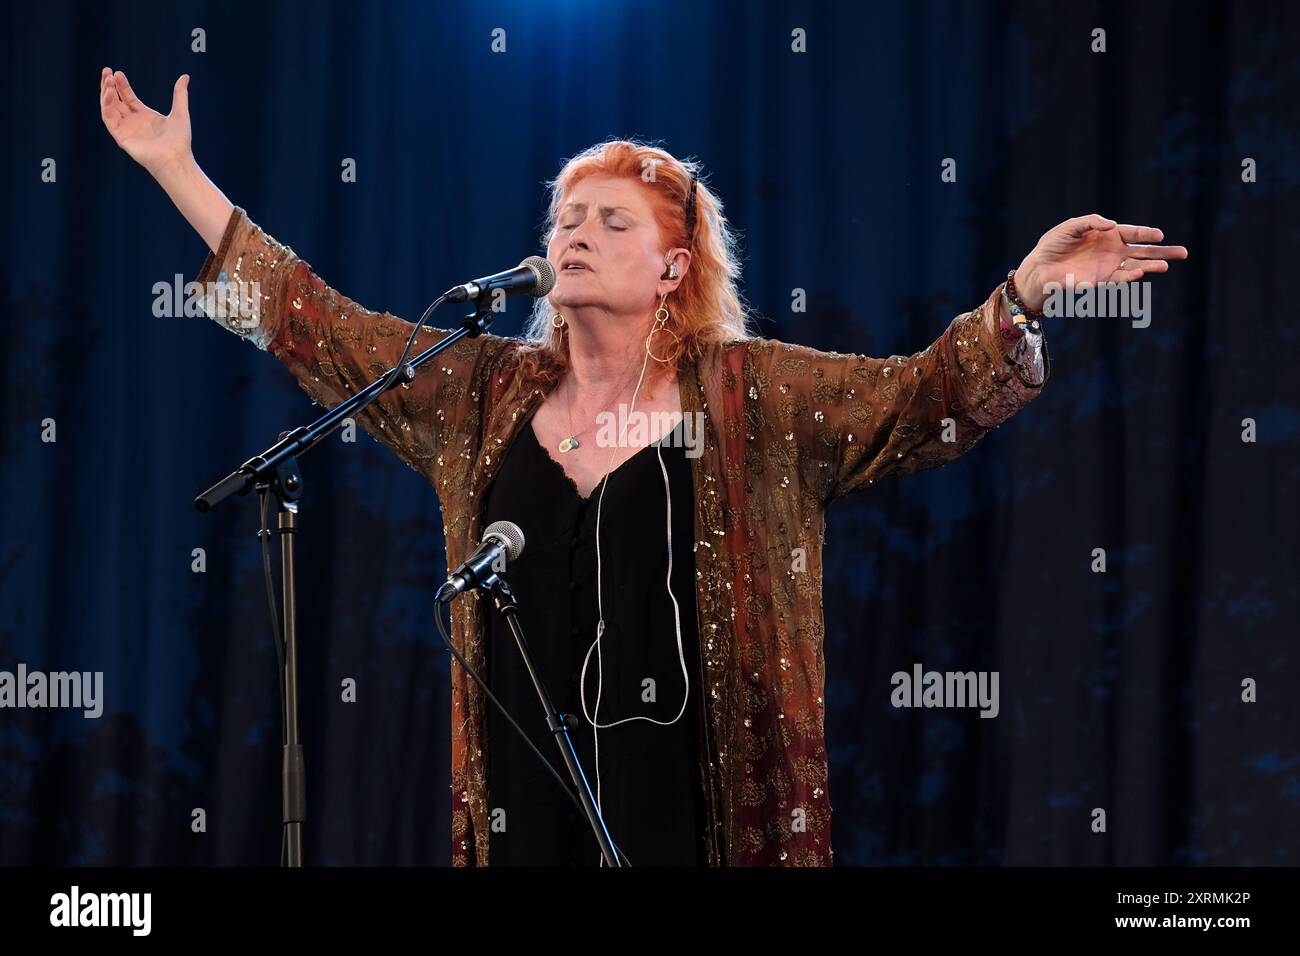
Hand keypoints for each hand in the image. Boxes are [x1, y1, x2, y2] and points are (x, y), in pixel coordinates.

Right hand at [99, 67, 192, 172]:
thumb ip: (180, 94)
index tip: (118, 73)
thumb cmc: (179, 140)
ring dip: (106, 93)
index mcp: (145, 116)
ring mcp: (126, 129)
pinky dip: (106, 105)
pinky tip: (109, 93)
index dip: (122, 85)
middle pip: (116, 101)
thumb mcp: (180, 112)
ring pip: (110, 108)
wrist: (175, 158)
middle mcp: (133, 122)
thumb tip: (185, 76)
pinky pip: (109, 119)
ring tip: (107, 80)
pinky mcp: (120, 136)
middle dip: (109, 86)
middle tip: (106, 71)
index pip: (128, 97)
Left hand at [1014, 214, 1188, 312]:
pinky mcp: (1100, 281)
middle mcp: (1112, 252)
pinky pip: (1119, 279)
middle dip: (1163, 252)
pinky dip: (1129, 276)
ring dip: (1150, 266)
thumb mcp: (1071, 226)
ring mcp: (1108, 267)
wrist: (1038, 268)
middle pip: (1143, 251)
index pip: (1133, 233)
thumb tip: (1113, 225)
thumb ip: (1092, 221)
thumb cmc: (1053, 245)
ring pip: (1135, 266)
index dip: (1147, 233)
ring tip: (1165, 265)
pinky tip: (1139, 271)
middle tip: (1183, 253)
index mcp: (1108, 236)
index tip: (1160, 234)